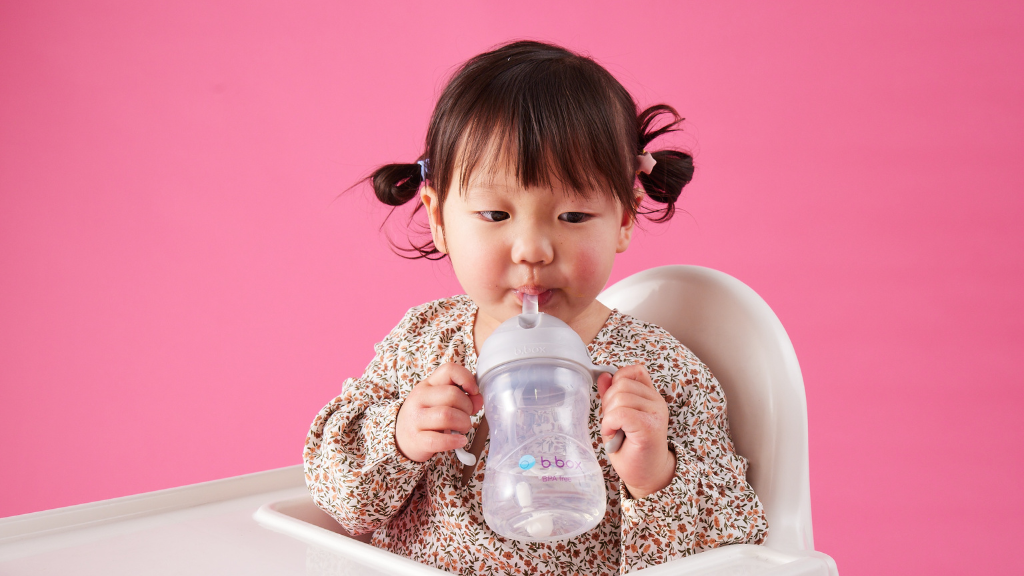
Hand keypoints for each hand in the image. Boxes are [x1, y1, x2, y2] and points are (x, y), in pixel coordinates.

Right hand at [395, 363, 483, 462]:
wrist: (401, 438)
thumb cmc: (426, 416)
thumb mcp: (439, 400)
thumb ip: (461, 396)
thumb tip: (479, 399)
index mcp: (427, 385)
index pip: (449, 370)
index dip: (466, 378)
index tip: (473, 391)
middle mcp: (419, 398)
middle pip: (453, 395)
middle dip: (467, 407)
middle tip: (467, 416)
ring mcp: (416, 419)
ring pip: (448, 416)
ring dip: (463, 423)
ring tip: (463, 428)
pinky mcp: (417, 440)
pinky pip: (439, 440)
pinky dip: (455, 441)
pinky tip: (460, 440)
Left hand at [597, 364, 675, 498]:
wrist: (647, 477)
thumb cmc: (631, 450)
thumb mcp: (617, 418)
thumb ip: (612, 397)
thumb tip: (604, 376)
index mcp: (650, 396)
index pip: (633, 371)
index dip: (616, 382)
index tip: (613, 404)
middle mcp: (656, 401)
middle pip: (621, 383)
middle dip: (608, 402)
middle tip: (613, 423)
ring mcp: (656, 412)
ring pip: (620, 397)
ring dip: (609, 415)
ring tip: (615, 431)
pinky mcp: (650, 426)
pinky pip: (621, 413)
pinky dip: (610, 423)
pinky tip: (613, 434)